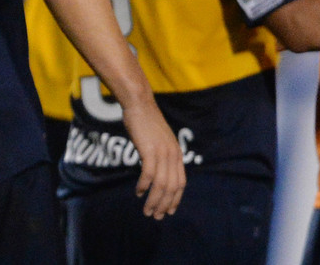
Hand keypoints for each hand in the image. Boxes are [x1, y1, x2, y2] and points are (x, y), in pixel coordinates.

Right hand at [121, 99, 185, 219]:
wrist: (139, 104)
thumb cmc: (146, 122)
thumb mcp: (159, 140)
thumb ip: (161, 155)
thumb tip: (156, 171)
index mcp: (177, 154)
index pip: (180, 183)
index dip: (175, 199)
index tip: (168, 211)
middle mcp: (173, 155)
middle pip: (172, 187)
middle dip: (164, 205)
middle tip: (156, 216)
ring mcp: (162, 152)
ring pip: (161, 184)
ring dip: (154, 200)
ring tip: (147, 210)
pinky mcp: (149, 150)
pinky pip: (149, 174)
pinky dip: (144, 186)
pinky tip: (139, 192)